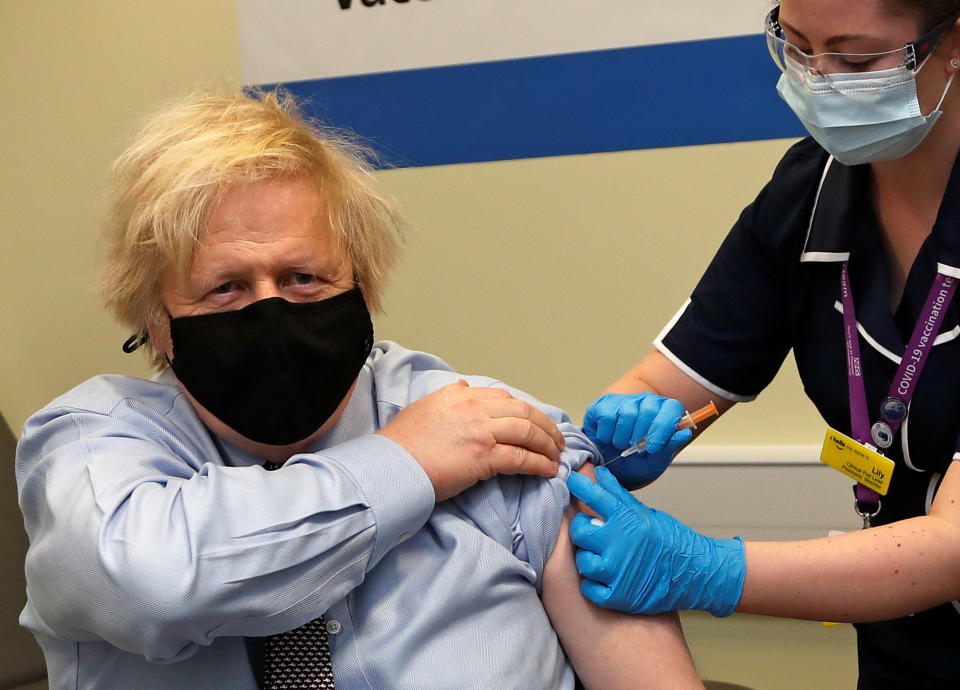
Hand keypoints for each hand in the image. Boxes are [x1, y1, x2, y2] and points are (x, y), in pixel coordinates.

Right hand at [379, 380, 565, 501]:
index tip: (535, 422)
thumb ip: (448, 397)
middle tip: (556, 440)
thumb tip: (464, 388)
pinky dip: (539, 463)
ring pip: (528, 432)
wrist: (391, 466)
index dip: (526, 411)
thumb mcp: (424, 407)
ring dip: (547, 445)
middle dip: (545, 426)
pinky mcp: (484, 456)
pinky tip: (548, 470)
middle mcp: (473, 407)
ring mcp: (481, 430)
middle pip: (523, 411)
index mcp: (460, 396)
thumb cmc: (401, 444)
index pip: (504, 398)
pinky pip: (522, 457)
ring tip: (556, 456)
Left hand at [567, 467, 744, 616]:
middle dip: (582, 530)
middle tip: (591, 532)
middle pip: (579, 532)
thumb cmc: (672, 542)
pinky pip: (589, 589)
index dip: (579, 486)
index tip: (572, 481)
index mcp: (627, 520)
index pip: (595, 496)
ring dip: (588, 559)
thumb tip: (600, 475)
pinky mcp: (618, 596)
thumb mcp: (646, 513)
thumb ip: (619, 496)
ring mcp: (618, 572)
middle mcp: (619, 544)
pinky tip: (604, 577)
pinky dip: (594, 584)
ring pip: (582, 562)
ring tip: (601, 557)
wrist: (697, 573)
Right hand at [582, 393, 690, 487]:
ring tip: (620, 445)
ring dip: (622, 437)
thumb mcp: (654, 463)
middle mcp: (645, 402)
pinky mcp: (604, 404)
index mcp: (664, 413)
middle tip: (634, 448)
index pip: (672, 408)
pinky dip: (606, 434)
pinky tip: (608, 438)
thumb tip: (684, 433)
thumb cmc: (633, 464)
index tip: (653, 447)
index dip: (664, 427)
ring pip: (627, 412)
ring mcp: (624, 400)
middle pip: (648, 409)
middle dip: (641, 434)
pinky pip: (607, 416)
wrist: (607, 468)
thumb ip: (669, 448)